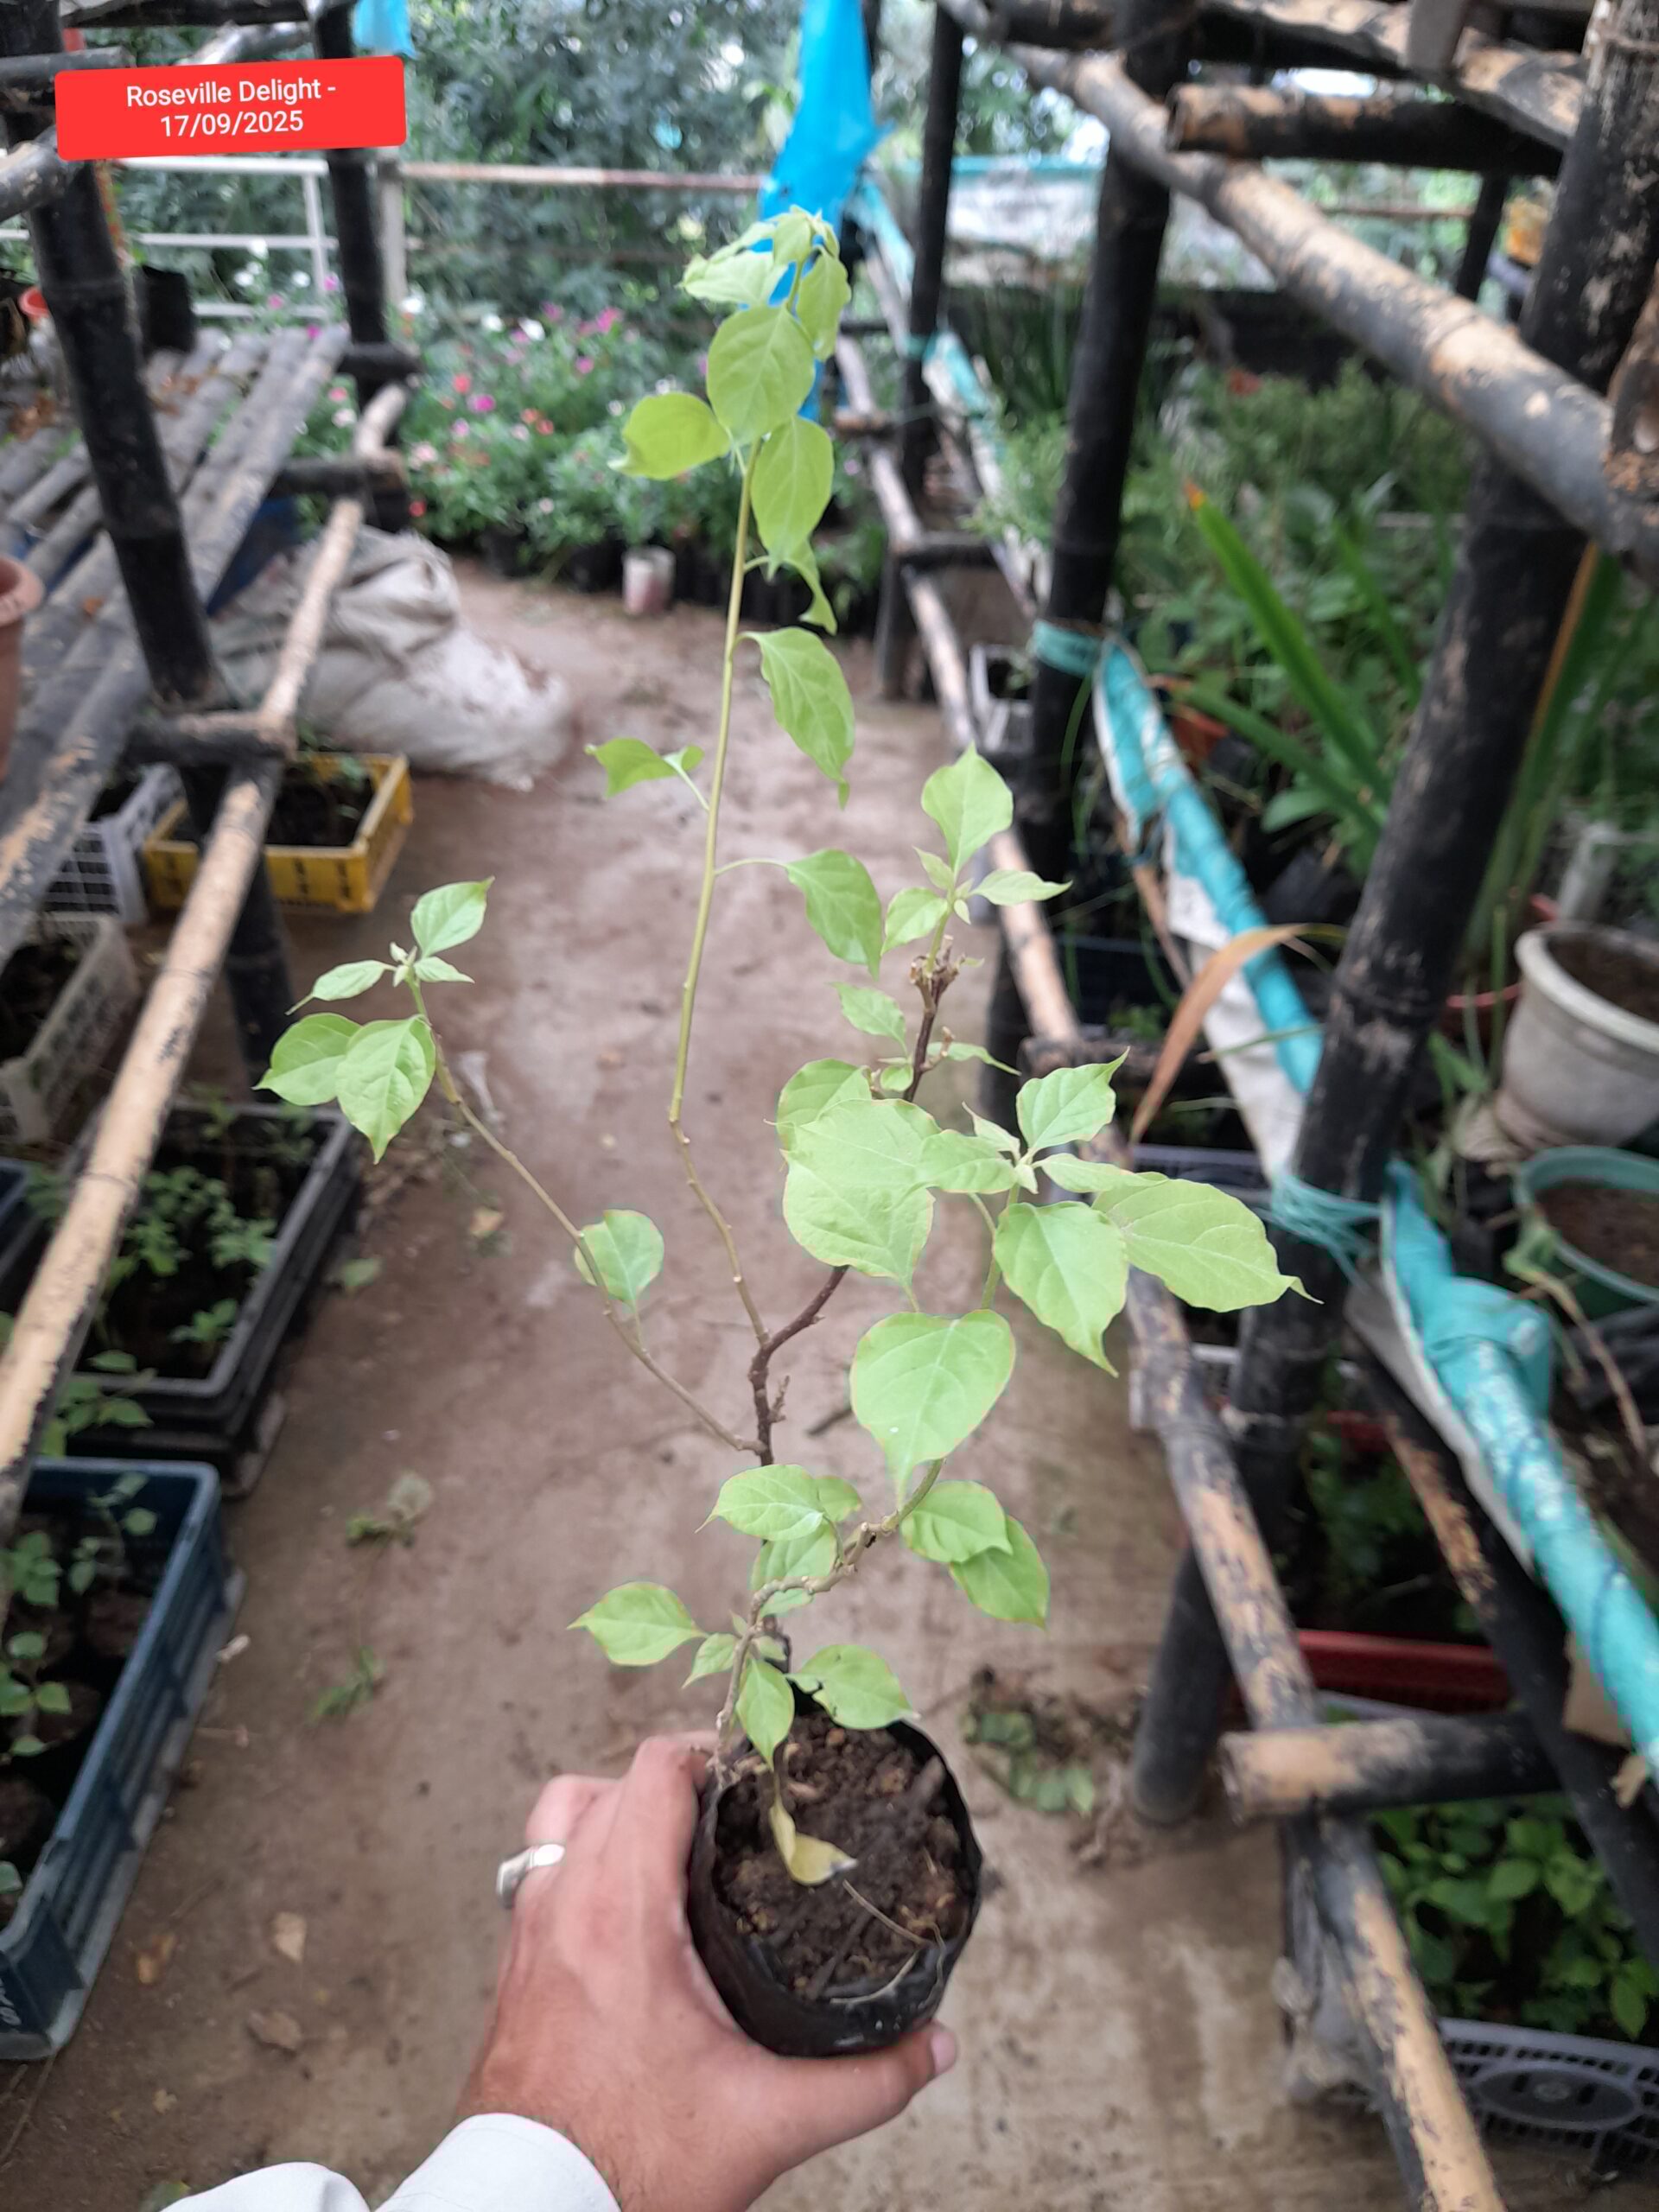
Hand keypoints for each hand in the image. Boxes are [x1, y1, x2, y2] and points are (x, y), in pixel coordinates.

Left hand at [461, 1735, 955, 2211]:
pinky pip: (541, 1868)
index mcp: (621, 1915)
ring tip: (676, 1840)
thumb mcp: (768, 2121)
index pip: (655, 1772)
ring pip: (561, 1816)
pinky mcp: (513, 1966)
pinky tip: (629, 1903)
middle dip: (676, 1778)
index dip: (710, 1753)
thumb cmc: (628, 2167)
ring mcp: (529, 1932)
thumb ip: (865, 2080)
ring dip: (615, 1808)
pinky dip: (582, 1856)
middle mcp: (564, 1905)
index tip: (757, 1773)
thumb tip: (934, 2046)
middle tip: (734, 1806)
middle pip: (611, 1781)